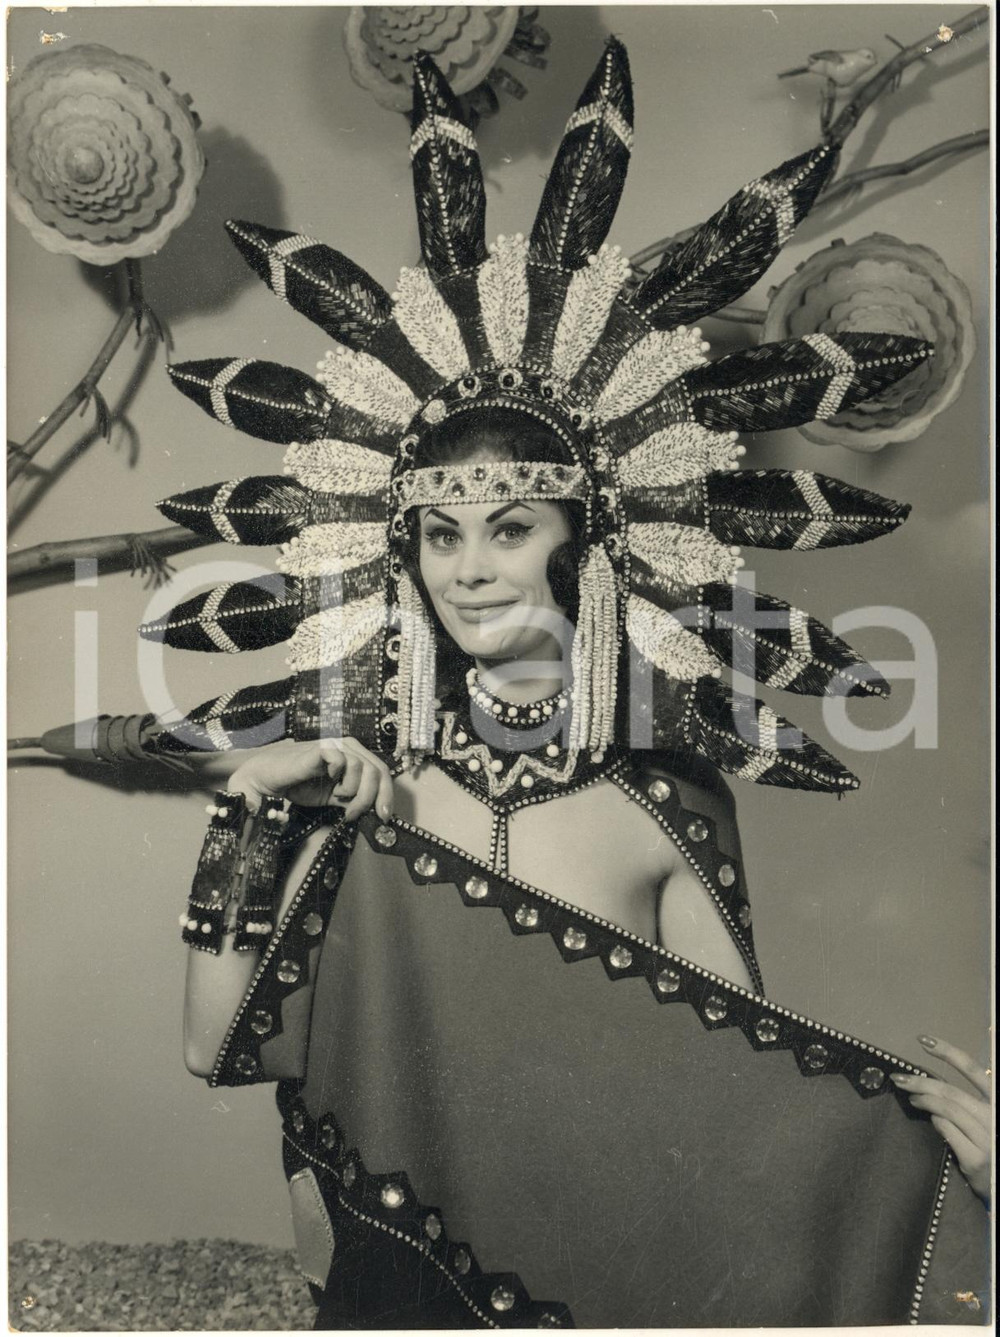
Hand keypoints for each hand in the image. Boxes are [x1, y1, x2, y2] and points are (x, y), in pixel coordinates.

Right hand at [228, 738, 393, 822]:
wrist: (269, 780)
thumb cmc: (300, 786)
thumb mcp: (335, 798)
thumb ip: (356, 800)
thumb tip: (379, 815)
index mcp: (355, 756)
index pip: (382, 772)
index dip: (387, 795)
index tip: (384, 817)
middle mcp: (349, 747)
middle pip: (378, 772)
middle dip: (371, 799)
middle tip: (353, 814)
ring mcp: (336, 745)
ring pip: (364, 768)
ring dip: (353, 792)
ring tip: (337, 798)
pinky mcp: (322, 746)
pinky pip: (344, 760)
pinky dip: (340, 775)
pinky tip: (329, 780)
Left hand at [891, 1036, 990, 1202]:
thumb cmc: (990, 1145)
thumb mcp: (983, 1118)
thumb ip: (966, 1102)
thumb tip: (930, 1084)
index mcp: (996, 1102)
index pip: (974, 1070)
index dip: (949, 1052)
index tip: (923, 1040)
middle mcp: (994, 1117)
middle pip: (952, 1091)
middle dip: (921, 1081)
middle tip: (899, 1078)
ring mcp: (987, 1139)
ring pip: (947, 1109)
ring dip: (924, 1100)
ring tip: (911, 1098)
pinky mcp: (976, 1158)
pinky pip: (947, 1130)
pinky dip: (935, 1121)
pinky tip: (930, 1120)